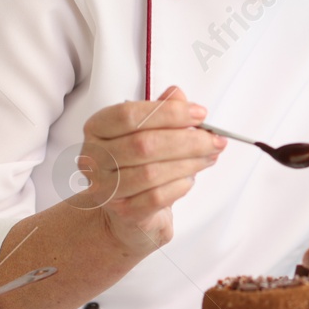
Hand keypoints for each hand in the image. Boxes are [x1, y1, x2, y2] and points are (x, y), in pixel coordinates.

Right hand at [77, 85, 222, 255]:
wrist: (125, 212)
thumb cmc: (136, 165)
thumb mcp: (147, 131)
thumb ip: (161, 111)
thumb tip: (179, 96)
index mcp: (97, 128)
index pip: (129, 115)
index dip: (168, 113)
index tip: (199, 114)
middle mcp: (95, 158)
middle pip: (144, 144)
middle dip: (187, 140)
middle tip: (214, 139)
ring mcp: (106, 188)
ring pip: (152, 172)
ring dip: (188, 163)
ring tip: (209, 157)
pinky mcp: (123, 212)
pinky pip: (156, 197)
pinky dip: (179, 185)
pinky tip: (190, 178)